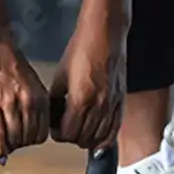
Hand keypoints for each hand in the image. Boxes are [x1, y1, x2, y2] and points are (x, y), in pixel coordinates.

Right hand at [0, 34, 49, 162]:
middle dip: (21, 143)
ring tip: (3, 142)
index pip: (42, 131)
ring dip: (9, 145)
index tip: (26, 138)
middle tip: (13, 141)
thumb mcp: (27, 78)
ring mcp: (10, 106)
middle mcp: (28, 103)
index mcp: (39, 95)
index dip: (33, 138)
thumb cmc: (6, 56)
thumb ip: (30, 98)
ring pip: (14, 140)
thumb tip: (29, 116)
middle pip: (29, 138)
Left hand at [49, 22, 126, 150]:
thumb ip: (55, 100)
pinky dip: (105, 138)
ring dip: (87, 138)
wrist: (104, 34)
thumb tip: (53, 118)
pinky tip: (98, 135)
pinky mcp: (121, 101)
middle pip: (82, 139)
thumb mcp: (60, 75)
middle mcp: (99, 105)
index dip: (58, 132)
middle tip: (66, 125)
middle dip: (71, 135)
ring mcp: (112, 104)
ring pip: (99, 139)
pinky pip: (114, 131)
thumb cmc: (82, 49)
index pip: (67, 134)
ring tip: (80, 127)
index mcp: (80, 98)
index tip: (55, 126)